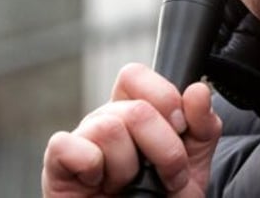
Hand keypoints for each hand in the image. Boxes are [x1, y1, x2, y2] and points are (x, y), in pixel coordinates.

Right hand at [41, 63, 221, 196]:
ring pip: (108, 128)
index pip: (135, 74)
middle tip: (166, 176)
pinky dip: (91, 167)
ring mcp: (80, 141)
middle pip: (136, 108)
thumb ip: (202, 126)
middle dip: (163, 148)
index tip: (180, 130)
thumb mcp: (193, 163)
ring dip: (128, 167)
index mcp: (134, 109)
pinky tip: (98, 184)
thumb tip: (198, 90)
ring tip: (128, 185)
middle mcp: (105, 119)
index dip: (164, 98)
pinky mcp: (56, 166)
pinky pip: (66, 146)